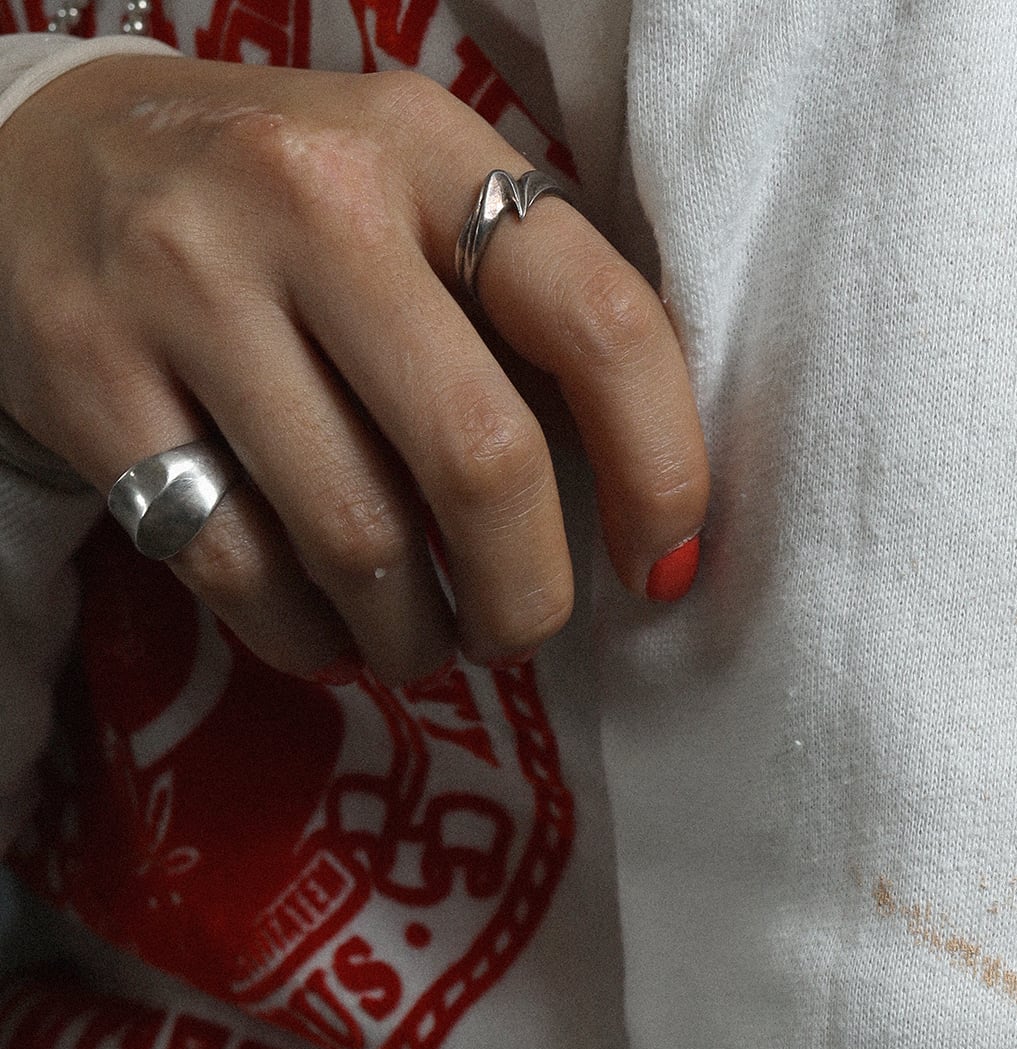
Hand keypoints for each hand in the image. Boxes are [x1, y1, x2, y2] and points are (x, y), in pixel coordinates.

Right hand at [0, 54, 708, 682]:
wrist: (40, 163)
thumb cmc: (289, 218)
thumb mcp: (415, 199)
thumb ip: (530, 316)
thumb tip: (653, 511)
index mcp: (425, 148)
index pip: (602, 323)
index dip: (661, 473)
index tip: (658, 561)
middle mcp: (306, 199)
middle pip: (481, 461)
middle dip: (524, 593)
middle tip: (519, 628)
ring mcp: (186, 285)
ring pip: (359, 542)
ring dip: (414, 636)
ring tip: (420, 638)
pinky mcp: (92, 380)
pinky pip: (243, 571)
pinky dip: (308, 637)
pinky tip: (326, 626)